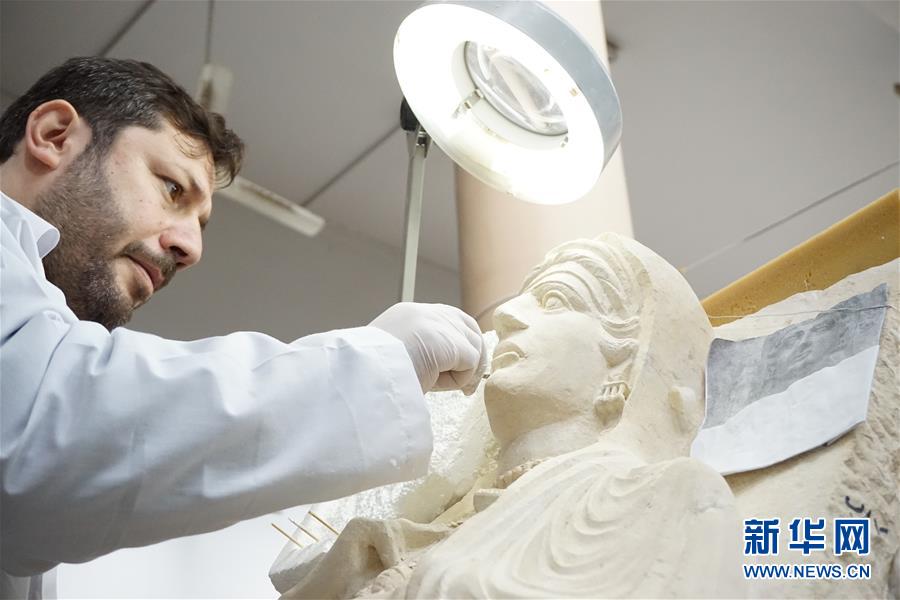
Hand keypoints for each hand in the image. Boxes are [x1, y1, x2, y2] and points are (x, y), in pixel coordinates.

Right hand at [369, 303, 487, 394]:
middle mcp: (427, 313)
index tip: (454, 369)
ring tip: (438, 385)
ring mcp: (440, 324)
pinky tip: (434, 383)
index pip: (449, 321)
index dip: (458, 346)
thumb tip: (444, 364)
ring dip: (461, 372)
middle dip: (473, 358)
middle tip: (466, 386)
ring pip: (473, 349)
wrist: (361, 375)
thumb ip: (420, 349)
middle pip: (470, 329)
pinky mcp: (452, 342)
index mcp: (410, 314)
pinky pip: (470, 365)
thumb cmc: (371, 373)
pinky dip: (457, 380)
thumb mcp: (395, 353)